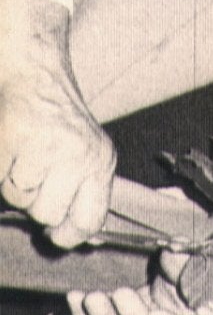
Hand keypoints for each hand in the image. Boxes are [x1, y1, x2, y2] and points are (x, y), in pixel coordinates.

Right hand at [0, 0, 114, 246]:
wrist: (36, 75)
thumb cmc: (59, 124)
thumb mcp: (88, 156)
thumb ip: (85, 194)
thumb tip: (79, 238)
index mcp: (101, 163)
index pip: (89, 219)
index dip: (68, 235)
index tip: (56, 235)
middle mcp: (81, 155)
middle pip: (48, 214)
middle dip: (36, 204)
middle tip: (36, 178)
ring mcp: (49, 146)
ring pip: (21, 199)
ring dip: (15, 186)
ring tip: (24, 161)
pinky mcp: (18, 137)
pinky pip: (3, 179)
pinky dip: (2, 170)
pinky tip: (12, 150)